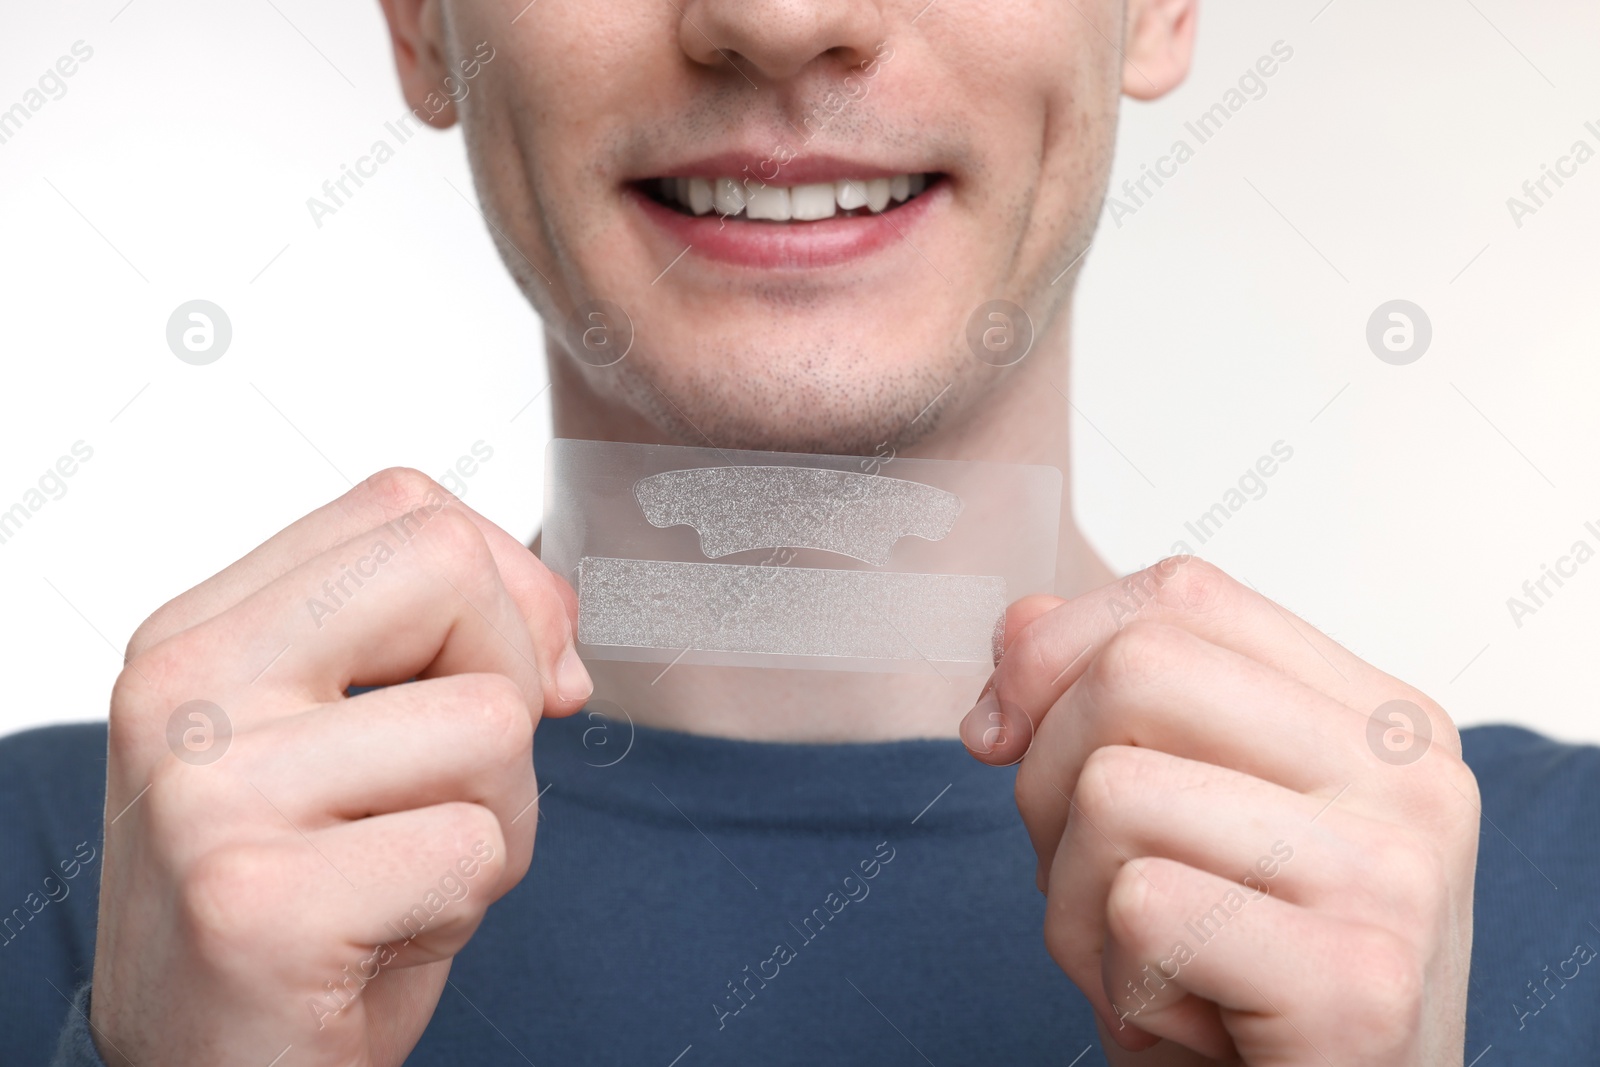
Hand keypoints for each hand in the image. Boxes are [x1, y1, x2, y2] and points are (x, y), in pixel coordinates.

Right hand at [90, 468, 591, 1066]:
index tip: (508, 678)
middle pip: (450, 571)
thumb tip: (560, 642)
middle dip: (508, 684)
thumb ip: (442, 643)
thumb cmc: (304, 905)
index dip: (504, 587)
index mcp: (199, 632)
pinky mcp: (255, 902)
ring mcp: (209, 792)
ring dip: (495, 823)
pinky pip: (472, 848)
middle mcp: (184, 691)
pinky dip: (464, 905)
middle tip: (446, 790)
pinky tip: (376, 942)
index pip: (406, 507)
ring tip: (399, 878)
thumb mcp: (360, 743)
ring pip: (490, 722)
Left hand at [960, 556, 1478, 1064]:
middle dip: (1048, 778)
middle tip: (1089, 879)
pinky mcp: (1359, 981)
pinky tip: (1189, 1022)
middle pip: (1136, 668)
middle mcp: (1409, 777)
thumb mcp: (1178, 814)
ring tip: (1148, 961)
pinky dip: (1118, 980)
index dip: (1057, 651)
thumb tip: (1021, 625)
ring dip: (1075, 902)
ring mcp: (1397, 873)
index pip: (1182, 592)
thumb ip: (1110, 699)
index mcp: (1378, 716)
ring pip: (1113, 791)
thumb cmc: (1247, 978)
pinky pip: (1139, 909)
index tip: (1006, 732)